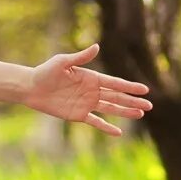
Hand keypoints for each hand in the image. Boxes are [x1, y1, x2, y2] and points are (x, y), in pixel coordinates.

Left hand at [24, 44, 150, 135]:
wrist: (30, 87)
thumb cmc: (45, 72)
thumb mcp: (62, 62)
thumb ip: (80, 57)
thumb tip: (97, 47)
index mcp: (91, 77)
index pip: (115, 83)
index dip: (129, 87)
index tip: (145, 90)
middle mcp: (91, 91)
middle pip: (117, 97)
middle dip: (133, 101)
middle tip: (149, 106)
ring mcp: (86, 103)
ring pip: (110, 109)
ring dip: (125, 112)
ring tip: (140, 115)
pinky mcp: (78, 115)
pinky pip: (95, 122)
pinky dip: (106, 127)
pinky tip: (118, 133)